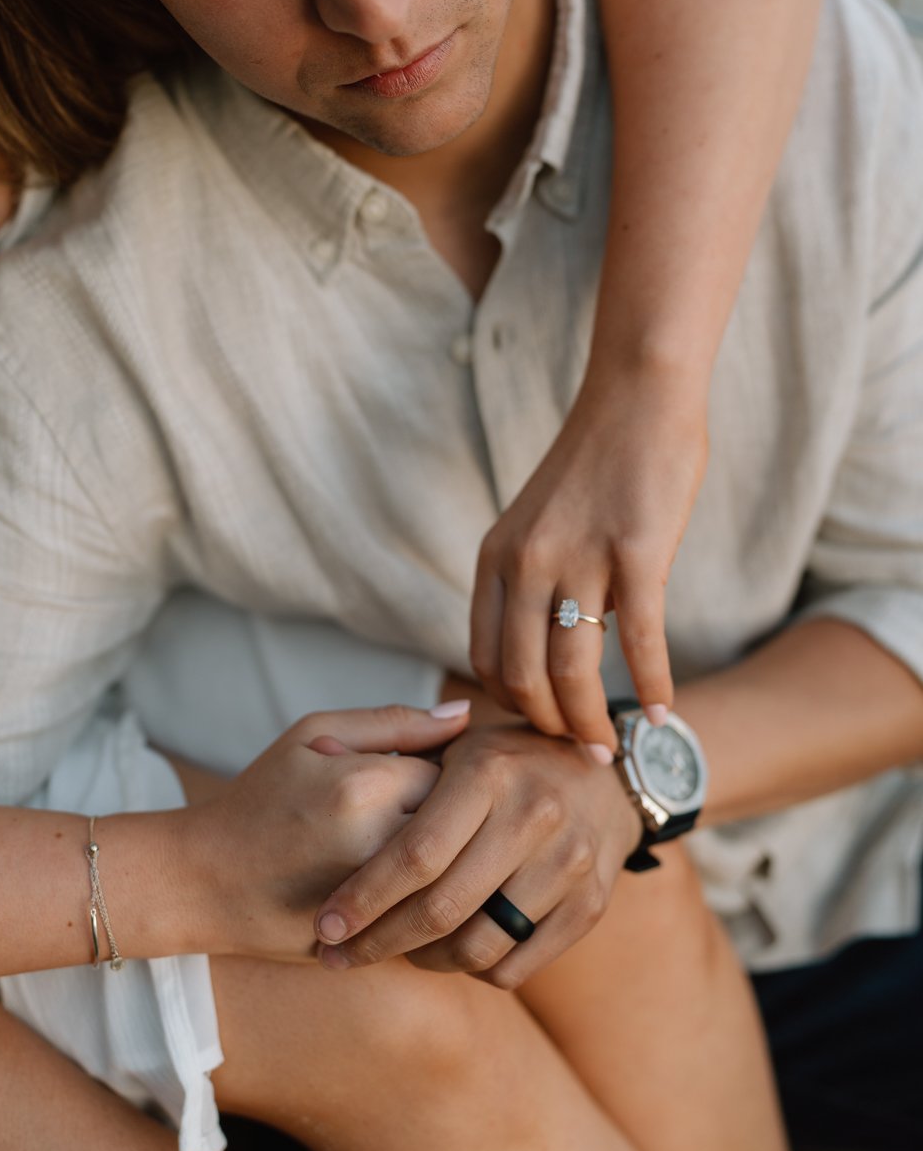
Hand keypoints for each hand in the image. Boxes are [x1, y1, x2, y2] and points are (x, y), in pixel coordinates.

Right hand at [187, 702, 470, 962]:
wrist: (205, 879)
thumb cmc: (261, 797)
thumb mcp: (314, 735)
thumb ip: (395, 722)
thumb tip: (466, 714)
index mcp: (366, 785)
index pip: (453, 769)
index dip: (441, 769)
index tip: (415, 773)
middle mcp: (380, 844)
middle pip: (461, 824)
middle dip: (448, 815)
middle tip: (407, 810)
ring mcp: (381, 899)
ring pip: (452, 870)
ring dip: (443, 857)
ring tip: (397, 842)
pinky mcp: (376, 938)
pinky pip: (432, 910)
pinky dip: (424, 894)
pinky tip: (395, 880)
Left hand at [314, 723, 642, 987]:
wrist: (610, 778)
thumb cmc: (510, 762)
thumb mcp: (461, 744)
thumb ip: (400, 750)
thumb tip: (325, 750)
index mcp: (489, 772)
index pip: (416, 853)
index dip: (364, 898)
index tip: (325, 927)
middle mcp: (534, 815)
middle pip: (443, 908)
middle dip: (379, 943)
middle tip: (339, 957)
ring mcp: (569, 863)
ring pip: (478, 946)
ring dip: (425, 961)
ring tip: (394, 952)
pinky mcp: (591, 904)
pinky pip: (517, 966)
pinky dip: (473, 971)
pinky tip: (448, 954)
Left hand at [469, 368, 707, 751]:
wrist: (636, 398)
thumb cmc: (595, 465)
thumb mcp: (538, 524)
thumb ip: (536, 585)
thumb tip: (557, 655)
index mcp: (494, 558)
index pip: (484, 658)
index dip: (510, 705)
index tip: (540, 725)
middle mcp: (524, 562)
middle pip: (522, 676)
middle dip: (549, 727)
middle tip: (577, 752)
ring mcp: (578, 558)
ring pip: (572, 670)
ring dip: (591, 722)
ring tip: (610, 749)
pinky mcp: (635, 553)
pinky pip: (641, 641)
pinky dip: (654, 686)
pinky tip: (665, 713)